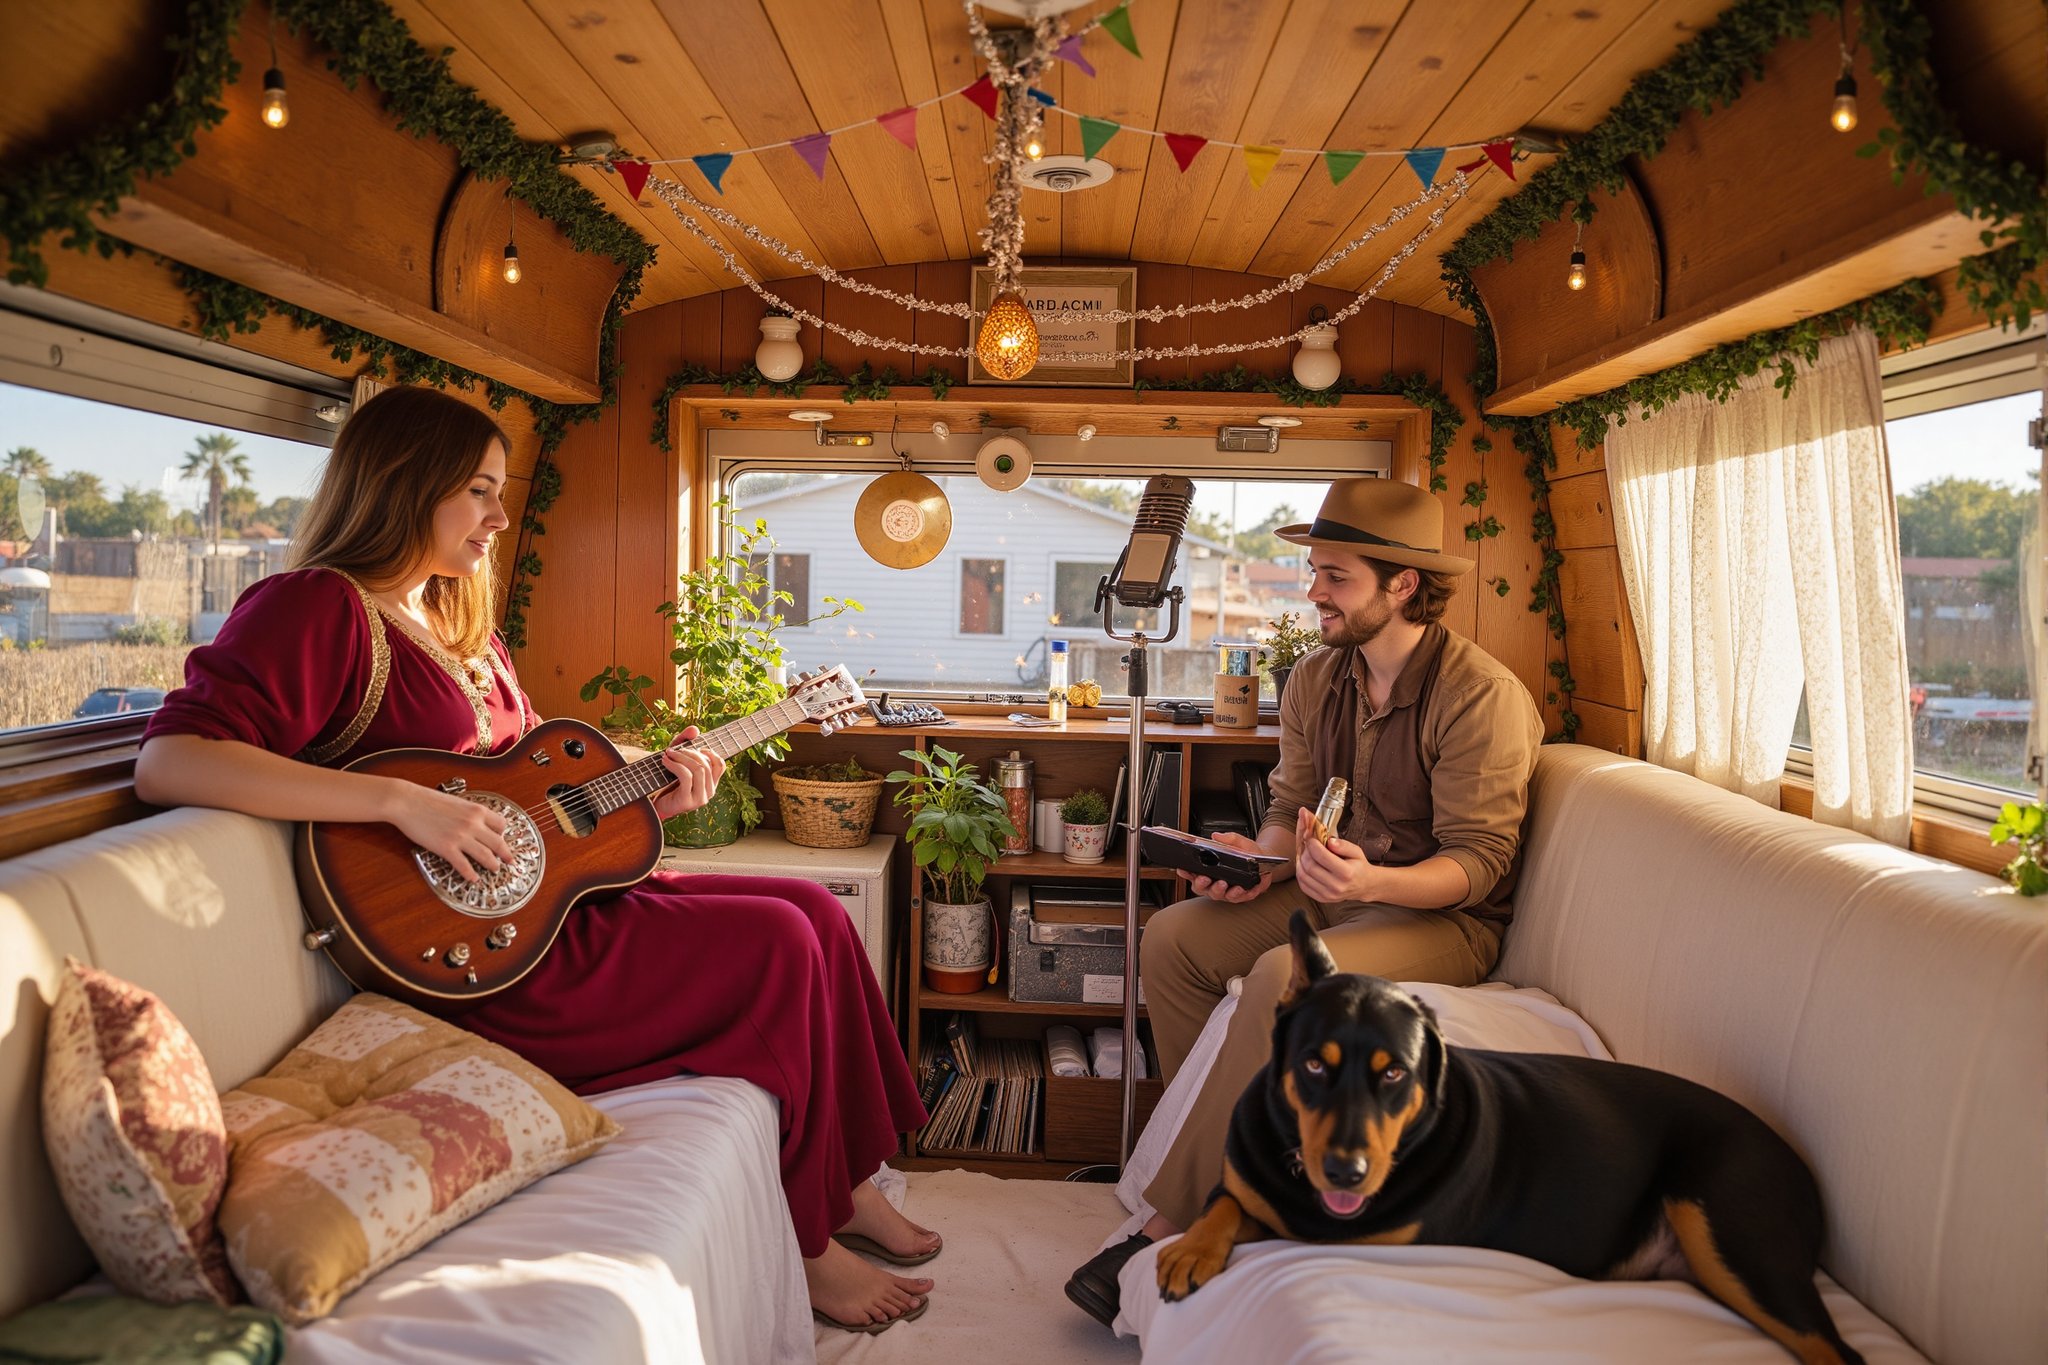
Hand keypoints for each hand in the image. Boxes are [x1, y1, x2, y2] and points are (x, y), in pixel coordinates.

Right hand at [388, 781, 513, 881]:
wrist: (406, 802)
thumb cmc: (426, 800)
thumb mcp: (455, 802)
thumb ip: (468, 813)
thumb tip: (474, 823)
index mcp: (476, 810)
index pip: (501, 824)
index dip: (502, 834)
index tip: (501, 839)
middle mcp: (473, 824)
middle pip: (498, 842)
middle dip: (506, 854)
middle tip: (510, 860)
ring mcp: (461, 837)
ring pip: (485, 856)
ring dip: (493, 865)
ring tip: (495, 869)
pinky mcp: (446, 848)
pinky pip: (464, 865)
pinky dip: (471, 874)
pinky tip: (474, 878)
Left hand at [651, 729, 725, 820]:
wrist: (653, 806)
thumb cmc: (666, 782)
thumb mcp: (676, 760)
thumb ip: (684, 742)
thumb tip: (695, 728)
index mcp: (711, 785)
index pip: (720, 765)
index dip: (710, 753)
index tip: (695, 748)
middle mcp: (709, 793)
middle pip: (706, 764)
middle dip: (689, 752)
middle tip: (672, 750)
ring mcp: (700, 799)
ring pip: (698, 769)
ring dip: (681, 758)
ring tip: (667, 754)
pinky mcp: (688, 801)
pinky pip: (686, 777)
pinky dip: (675, 765)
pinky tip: (665, 761)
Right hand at [1188, 829, 1281, 903]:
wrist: (1265, 862)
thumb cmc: (1248, 854)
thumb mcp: (1238, 842)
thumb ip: (1229, 838)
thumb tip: (1216, 835)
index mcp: (1210, 871)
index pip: (1193, 874)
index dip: (1186, 873)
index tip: (1183, 870)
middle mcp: (1215, 883)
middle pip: (1202, 888)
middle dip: (1201, 884)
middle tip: (1205, 878)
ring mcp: (1227, 891)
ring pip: (1218, 895)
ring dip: (1219, 890)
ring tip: (1224, 884)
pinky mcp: (1241, 896)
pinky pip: (1239, 898)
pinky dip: (1240, 894)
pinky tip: (1242, 889)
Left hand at [1294, 806, 1375, 902]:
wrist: (1364, 886)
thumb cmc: (1359, 867)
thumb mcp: (1356, 851)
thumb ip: (1343, 845)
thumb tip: (1329, 841)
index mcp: (1346, 873)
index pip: (1321, 856)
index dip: (1312, 844)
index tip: (1311, 838)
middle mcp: (1336, 886)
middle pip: (1309, 866)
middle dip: (1305, 852)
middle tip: (1308, 845)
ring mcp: (1328, 895)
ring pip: (1303, 876)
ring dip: (1300, 862)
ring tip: (1306, 854)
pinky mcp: (1321, 898)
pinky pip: (1303, 885)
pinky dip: (1300, 873)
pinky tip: (1305, 866)